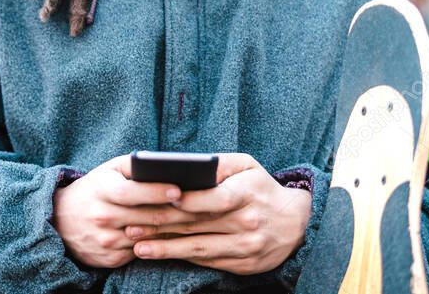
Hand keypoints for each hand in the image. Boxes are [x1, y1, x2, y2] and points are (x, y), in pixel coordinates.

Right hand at [51, 154, 227, 268]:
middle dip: (176, 213)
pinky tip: (178, 239)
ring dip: (173, 231)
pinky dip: (160, 245)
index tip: (179, 189)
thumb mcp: (109, 170)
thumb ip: (136, 166)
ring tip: (198, 223)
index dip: (156, 191)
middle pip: (146, 217)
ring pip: (148, 237)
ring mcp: (105, 240)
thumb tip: (170, 167)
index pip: (132, 192)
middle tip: (203, 208)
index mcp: (102, 190)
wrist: (61, 221)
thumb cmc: (96, 188)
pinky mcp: (110, 259)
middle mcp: (102, 216)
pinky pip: (142, 252)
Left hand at [125, 153, 310, 274]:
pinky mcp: (243, 265)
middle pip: (200, 225)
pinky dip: (183, 258)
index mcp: (249, 194)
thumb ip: (220, 164)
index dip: (190, 201)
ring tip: (139, 247)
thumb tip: (190, 167)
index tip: (163, 200)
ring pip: (200, 248)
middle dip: (163, 226)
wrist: (296, 224)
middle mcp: (248, 222)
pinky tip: (162, 254)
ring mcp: (246, 247)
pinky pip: (208, 261)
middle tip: (133, 225)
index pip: (217, 198)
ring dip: (166, 249)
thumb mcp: (248, 166)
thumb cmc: (262, 188)